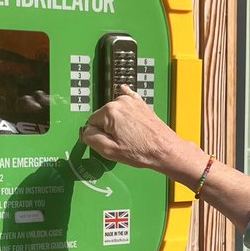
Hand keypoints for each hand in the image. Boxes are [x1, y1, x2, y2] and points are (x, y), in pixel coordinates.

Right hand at [80, 86, 199, 178]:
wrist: (165, 149)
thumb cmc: (142, 151)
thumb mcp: (109, 151)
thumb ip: (90, 138)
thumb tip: (85, 131)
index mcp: (109, 112)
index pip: (91, 123)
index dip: (98, 135)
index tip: (108, 142)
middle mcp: (120, 101)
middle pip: (102, 116)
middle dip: (108, 129)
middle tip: (121, 142)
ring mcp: (131, 101)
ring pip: (113, 112)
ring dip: (117, 123)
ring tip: (130, 136)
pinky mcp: (140, 103)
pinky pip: (126, 99)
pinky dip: (124, 105)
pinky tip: (124, 105)